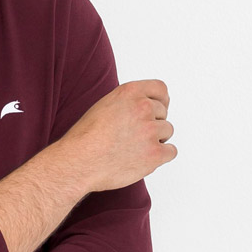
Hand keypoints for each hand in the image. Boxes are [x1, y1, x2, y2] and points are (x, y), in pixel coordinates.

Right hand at [60, 79, 175, 192]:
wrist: (79, 162)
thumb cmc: (85, 138)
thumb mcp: (104, 106)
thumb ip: (127, 103)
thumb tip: (145, 107)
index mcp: (130, 92)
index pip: (160, 89)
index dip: (161, 101)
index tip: (158, 111)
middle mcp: (143, 107)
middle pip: (163, 113)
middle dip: (153, 124)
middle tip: (136, 137)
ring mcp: (150, 130)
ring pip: (167, 132)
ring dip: (156, 140)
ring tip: (135, 149)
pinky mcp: (155, 153)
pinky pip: (171, 152)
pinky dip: (161, 156)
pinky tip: (145, 160)